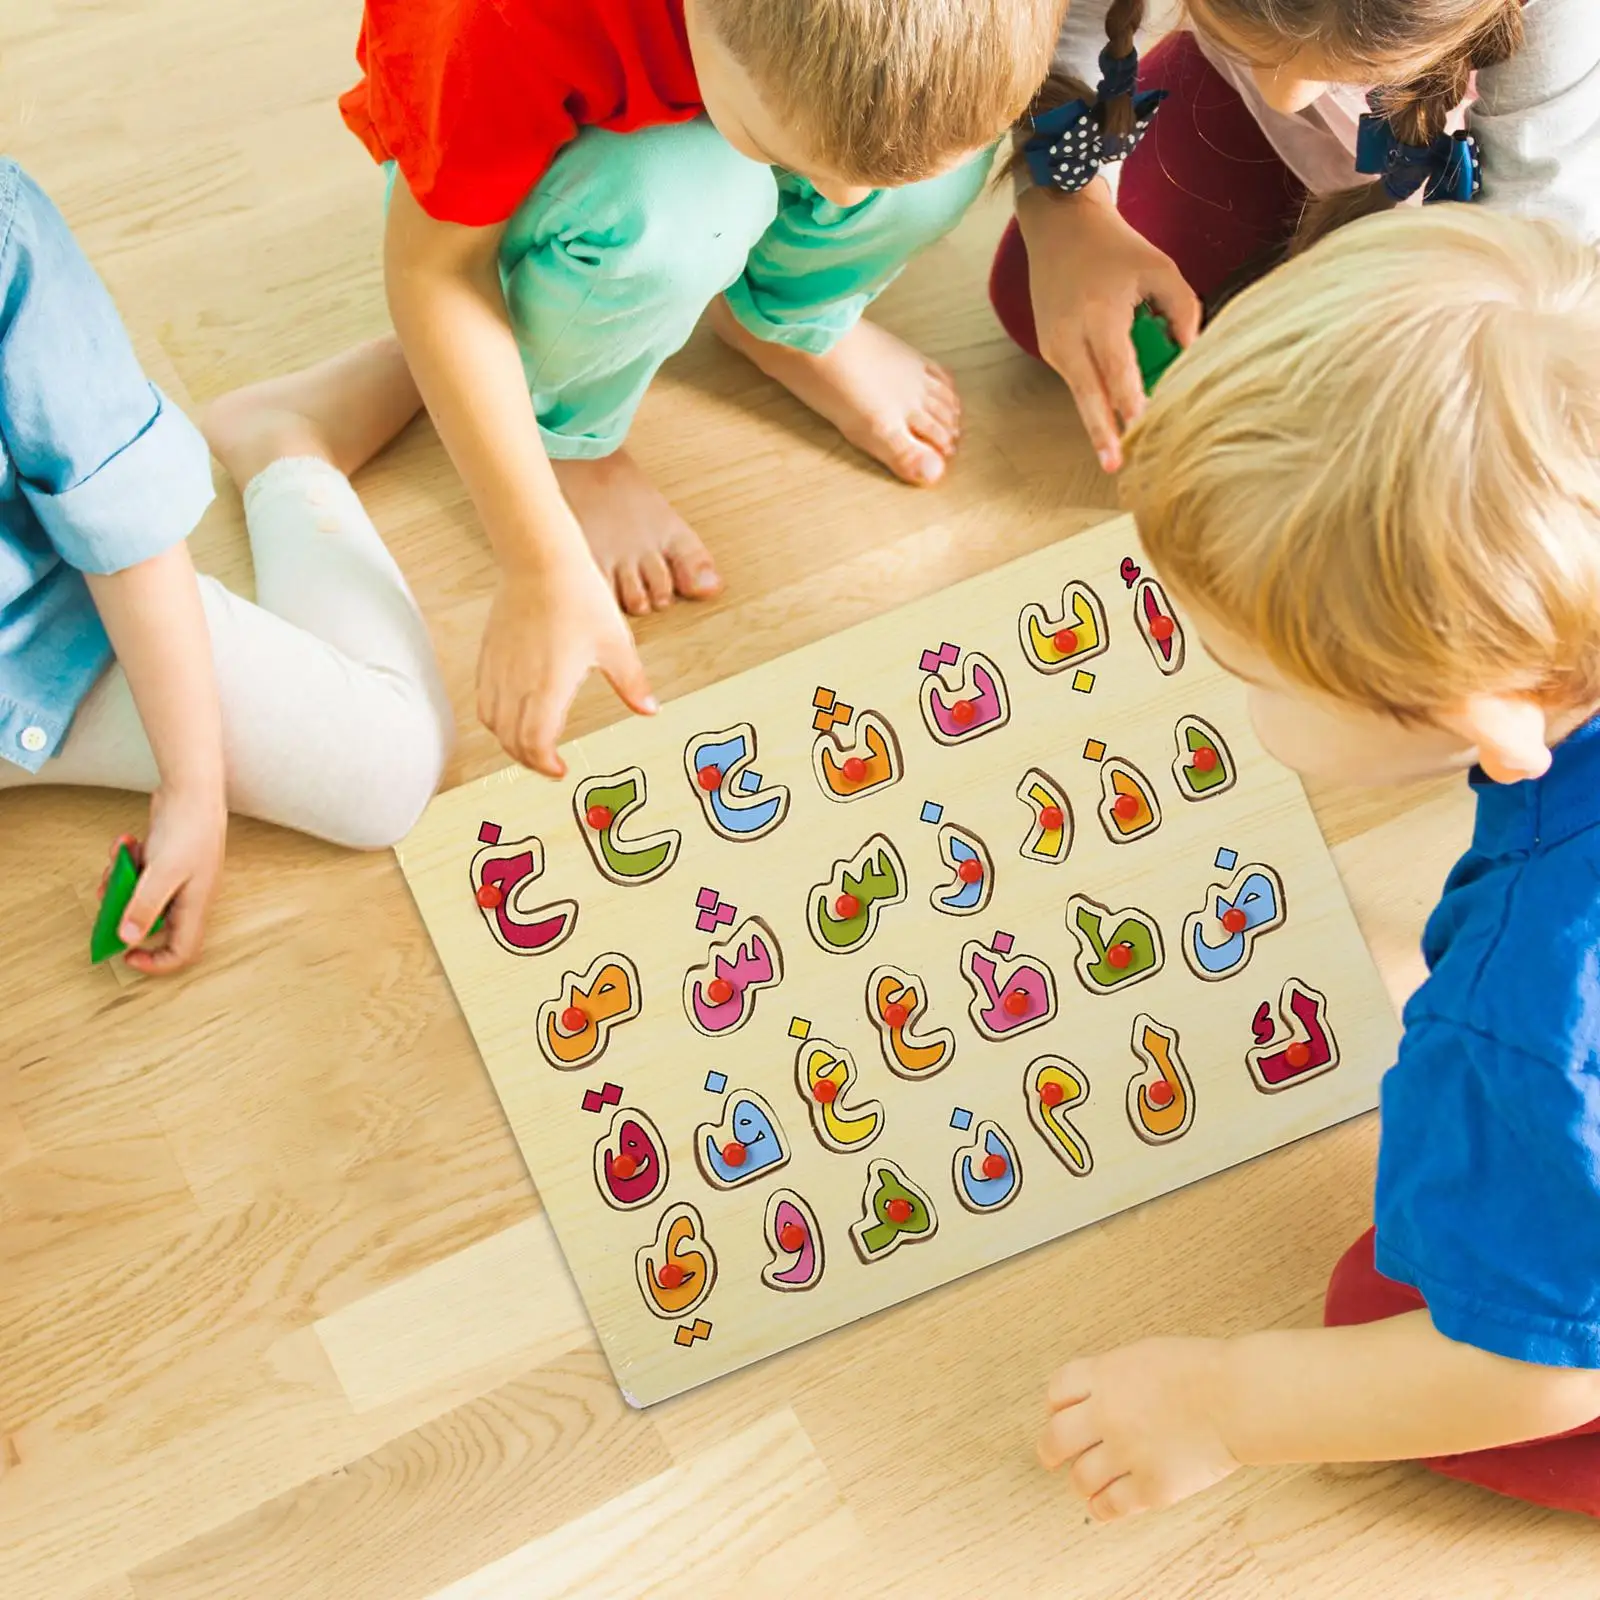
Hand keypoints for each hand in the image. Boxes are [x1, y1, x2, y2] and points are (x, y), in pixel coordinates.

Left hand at [115, 786, 228, 975]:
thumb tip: (127, 939)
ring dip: (121, 883)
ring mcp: (176, 879)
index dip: (156, 962)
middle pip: (153, 925)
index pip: (182, 951)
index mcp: (194, 906)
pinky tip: (126, 842)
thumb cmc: (189, 829)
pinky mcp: (165, 861)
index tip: (125, 955)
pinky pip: (139, 873)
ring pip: (140, 897)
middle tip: (107, 904)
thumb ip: (144, 907)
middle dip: (125, 916)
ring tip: (115, 864)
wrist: (193, 789)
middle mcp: (187, 897)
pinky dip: (127, 861)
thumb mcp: (162, 872)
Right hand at [477, 549, 657, 776]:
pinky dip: (497, 716)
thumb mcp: (616, 644)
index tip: (561, 768)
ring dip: (510, 740)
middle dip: (528, 759)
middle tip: (548, 762)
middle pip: (511, 740)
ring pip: (492, 722)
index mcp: (548, 685)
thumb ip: (632, 683)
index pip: (535, 743)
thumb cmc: (579, 597)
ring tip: (531, 743)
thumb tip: (649, 709)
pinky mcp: (488, 653)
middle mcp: (516, 681)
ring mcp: (498, 668)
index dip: (545, 764)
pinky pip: (484, 697)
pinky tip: (515, 712)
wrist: (540, 559)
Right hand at [1017, 182, 1200, 471]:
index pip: (1116, 368)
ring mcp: (1054, 346)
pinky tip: (1117, 404)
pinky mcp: (1050, 351)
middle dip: (1103, 433)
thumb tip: (1191, 355)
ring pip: (1081, 395)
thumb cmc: (1115, 248)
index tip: (1143, 428)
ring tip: (1118, 453)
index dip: (1130, 402)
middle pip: (1088, 395)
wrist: (1059, 228)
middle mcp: (1069, 335)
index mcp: (1098, 313)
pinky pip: (1078, 380)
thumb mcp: (1160, 268)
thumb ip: (1183, 310)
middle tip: (1115, 466)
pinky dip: (1097, 395)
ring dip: (1101, 422)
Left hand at [1038, 1337, 1240, 1520]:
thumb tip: (1092, 1396)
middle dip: (1050, 1451)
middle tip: (1052, 1457)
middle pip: (1055, 1439)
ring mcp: (1127, 1452)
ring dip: (1081, 1481)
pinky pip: (1111, 1506)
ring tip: (1089, 1481)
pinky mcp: (1151, 1487)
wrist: (1238, 1398)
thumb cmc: (1202, 1371)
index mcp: (1105, 1376)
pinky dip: (1103, 1508)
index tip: (1058, 1415)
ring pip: (1080, 1478)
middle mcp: (1108, 1415)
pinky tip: (1106, 1504)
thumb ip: (1114, 1377)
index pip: (1056, 1393)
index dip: (1055, 1407)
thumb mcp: (1145, 1356)